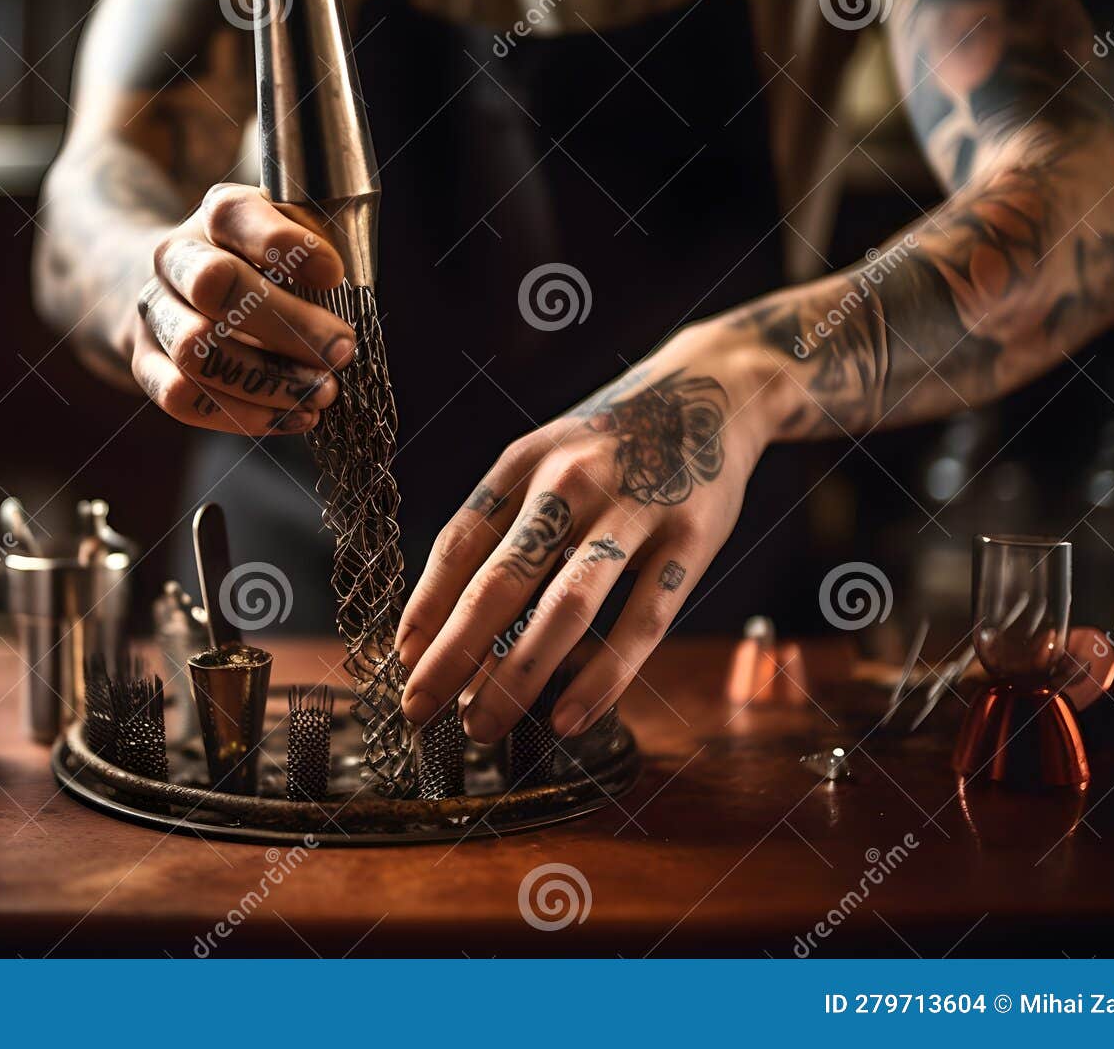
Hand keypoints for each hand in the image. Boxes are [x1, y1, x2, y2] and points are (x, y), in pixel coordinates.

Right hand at [133, 183, 356, 433]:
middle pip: (213, 285)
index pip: (235, 216)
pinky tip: (293, 416)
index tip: (333, 275)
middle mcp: (176, 258)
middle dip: (287, 325)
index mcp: (216, 215)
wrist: (182, 286)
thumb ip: (316, 247)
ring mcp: (156, 311)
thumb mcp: (293, 233)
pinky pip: (182, 396)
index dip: (283, 244)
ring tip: (322, 393)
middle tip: (342, 350)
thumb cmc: (263, 263)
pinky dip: (243, 415)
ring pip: (195, 350)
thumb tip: (337, 284)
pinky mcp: (147, 361)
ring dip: (268, 381)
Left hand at [397, 324, 783, 742]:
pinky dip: (602, 677)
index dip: (424, 608)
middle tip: (417, 711)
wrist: (714, 387)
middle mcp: (572, 482)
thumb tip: (451, 619)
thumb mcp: (547, 455)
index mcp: (525, 463)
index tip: (400, 662)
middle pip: (500, 581)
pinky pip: (642, 621)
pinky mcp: (691, 539)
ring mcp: (635, 510)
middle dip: (451, 654)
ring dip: (516, 676)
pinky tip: (566, 719)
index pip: (458, 544)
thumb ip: (506, 522)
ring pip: (566, 607)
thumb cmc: (613, 441)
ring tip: (482, 727)